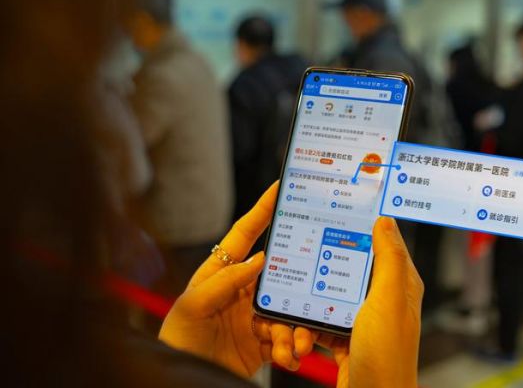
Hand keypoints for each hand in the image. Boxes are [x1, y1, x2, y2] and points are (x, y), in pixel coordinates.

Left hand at [159, 183, 314, 376]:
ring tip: (297, 346)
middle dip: (298, 286)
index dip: (262, 210)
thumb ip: (226, 281)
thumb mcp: (194, 305)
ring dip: (296, 328)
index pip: (245, 235)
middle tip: (311, 295)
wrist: (183, 380)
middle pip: (279, 276)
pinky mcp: (263, 342)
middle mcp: (241, 290)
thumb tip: (260, 259)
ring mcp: (253, 316)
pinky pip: (287, 338)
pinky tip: (290, 357)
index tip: (279, 188)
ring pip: (288, 310)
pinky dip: (293, 347)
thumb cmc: (179, 339)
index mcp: (222, 272)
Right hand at [317, 217, 423, 387]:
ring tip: (300, 320)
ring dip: (310, 307)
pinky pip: (320, 323)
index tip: (339, 215)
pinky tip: (301, 338)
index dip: (363, 228)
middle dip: (322, 272)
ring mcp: (362, 320)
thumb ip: (387, 259)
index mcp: (398, 285)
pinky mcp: (346, 338)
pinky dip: (307, 330)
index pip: (382, 244)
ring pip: (328, 297)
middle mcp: (382, 301)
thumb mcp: (387, 299)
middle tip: (306, 271)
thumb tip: (384, 221)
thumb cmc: (386, 358)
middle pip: (346, 270)